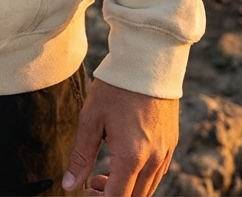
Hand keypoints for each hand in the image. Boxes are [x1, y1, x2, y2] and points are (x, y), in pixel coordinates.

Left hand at [63, 79, 177, 196]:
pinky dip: (141, 177)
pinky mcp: (172, 142)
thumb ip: (81, 156)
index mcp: (131, 157)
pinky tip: (126, 161)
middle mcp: (153, 160)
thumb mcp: (91, 118)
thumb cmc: (117, 86)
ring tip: (105, 172)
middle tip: (92, 182)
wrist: (149, 58)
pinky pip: (158, 173)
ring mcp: (166, 151)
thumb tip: (69, 185)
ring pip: (148, 189)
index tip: (88, 190)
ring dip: (127, 189)